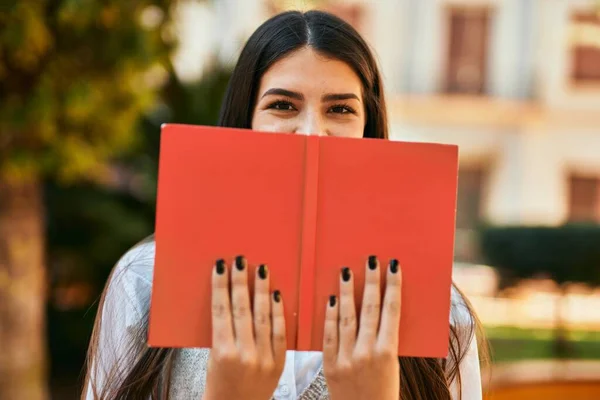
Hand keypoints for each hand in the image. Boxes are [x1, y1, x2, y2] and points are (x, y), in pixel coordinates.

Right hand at [203, 256, 285, 399]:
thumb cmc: (219, 384)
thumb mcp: (213, 358)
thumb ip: (222, 332)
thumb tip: (227, 298)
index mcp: (223, 353)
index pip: (221, 311)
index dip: (220, 286)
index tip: (220, 266)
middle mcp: (244, 354)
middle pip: (242, 309)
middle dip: (240, 282)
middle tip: (240, 260)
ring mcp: (264, 359)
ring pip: (263, 317)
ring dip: (262, 290)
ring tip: (261, 269)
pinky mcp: (279, 363)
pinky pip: (280, 332)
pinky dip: (279, 312)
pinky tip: (276, 294)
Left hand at [323, 256, 401, 399]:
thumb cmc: (383, 392)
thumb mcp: (392, 366)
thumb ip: (385, 339)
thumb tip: (382, 308)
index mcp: (388, 353)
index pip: (392, 311)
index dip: (392, 286)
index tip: (393, 266)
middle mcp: (367, 353)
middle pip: (370, 309)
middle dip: (371, 282)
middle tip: (371, 261)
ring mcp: (346, 359)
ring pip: (346, 318)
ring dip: (346, 292)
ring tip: (346, 271)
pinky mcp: (329, 366)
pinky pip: (328, 335)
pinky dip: (329, 316)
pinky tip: (330, 299)